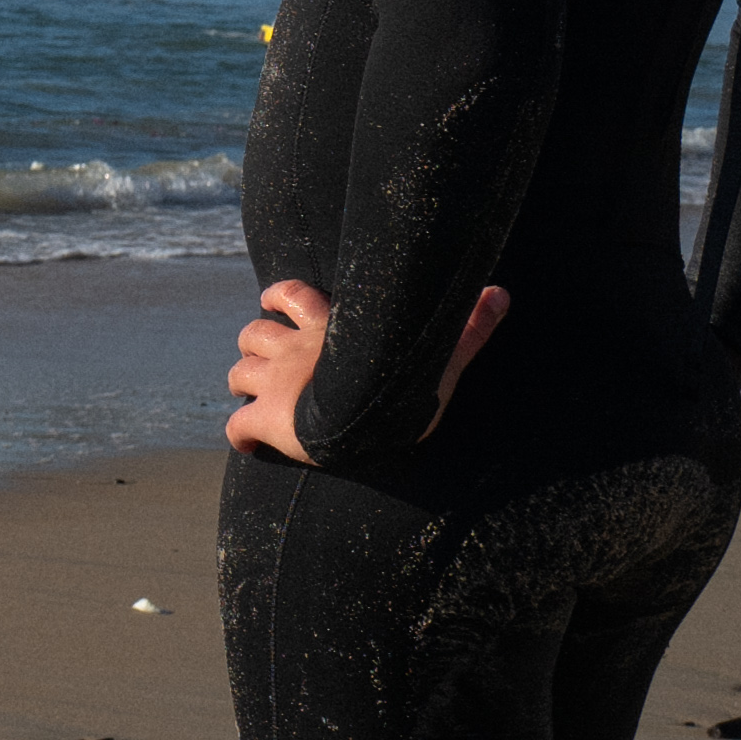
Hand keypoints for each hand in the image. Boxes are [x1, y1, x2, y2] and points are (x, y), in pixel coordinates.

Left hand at [220, 277, 508, 461]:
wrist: (364, 415)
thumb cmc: (404, 382)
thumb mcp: (441, 352)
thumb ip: (469, 326)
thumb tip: (503, 294)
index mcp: (327, 328)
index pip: (292, 296)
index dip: (280, 298)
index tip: (275, 303)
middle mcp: (292, 350)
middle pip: (253, 334)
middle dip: (255, 345)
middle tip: (266, 361)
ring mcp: (274, 384)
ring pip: (239, 373)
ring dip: (243, 381)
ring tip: (252, 395)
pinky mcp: (265, 421)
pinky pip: (237, 426)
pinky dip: (238, 435)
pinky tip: (246, 446)